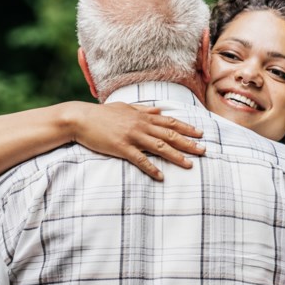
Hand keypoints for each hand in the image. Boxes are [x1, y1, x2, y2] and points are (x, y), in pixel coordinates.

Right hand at [71, 102, 204, 180]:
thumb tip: (159, 109)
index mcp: (143, 116)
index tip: (200, 134)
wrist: (80, 119)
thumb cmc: (102, 114)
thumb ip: (143, 109)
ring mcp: (132, 136)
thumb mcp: (125, 107)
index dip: (187, 128)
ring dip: (176, 157)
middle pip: (170, 135)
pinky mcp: (121, 148)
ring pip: (159, 147)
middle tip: (204, 151)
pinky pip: (140, 160)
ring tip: (189, 165)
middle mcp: (141, 125)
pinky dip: (151, 168)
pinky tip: (161, 176)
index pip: (170, 122)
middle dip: (189, 143)